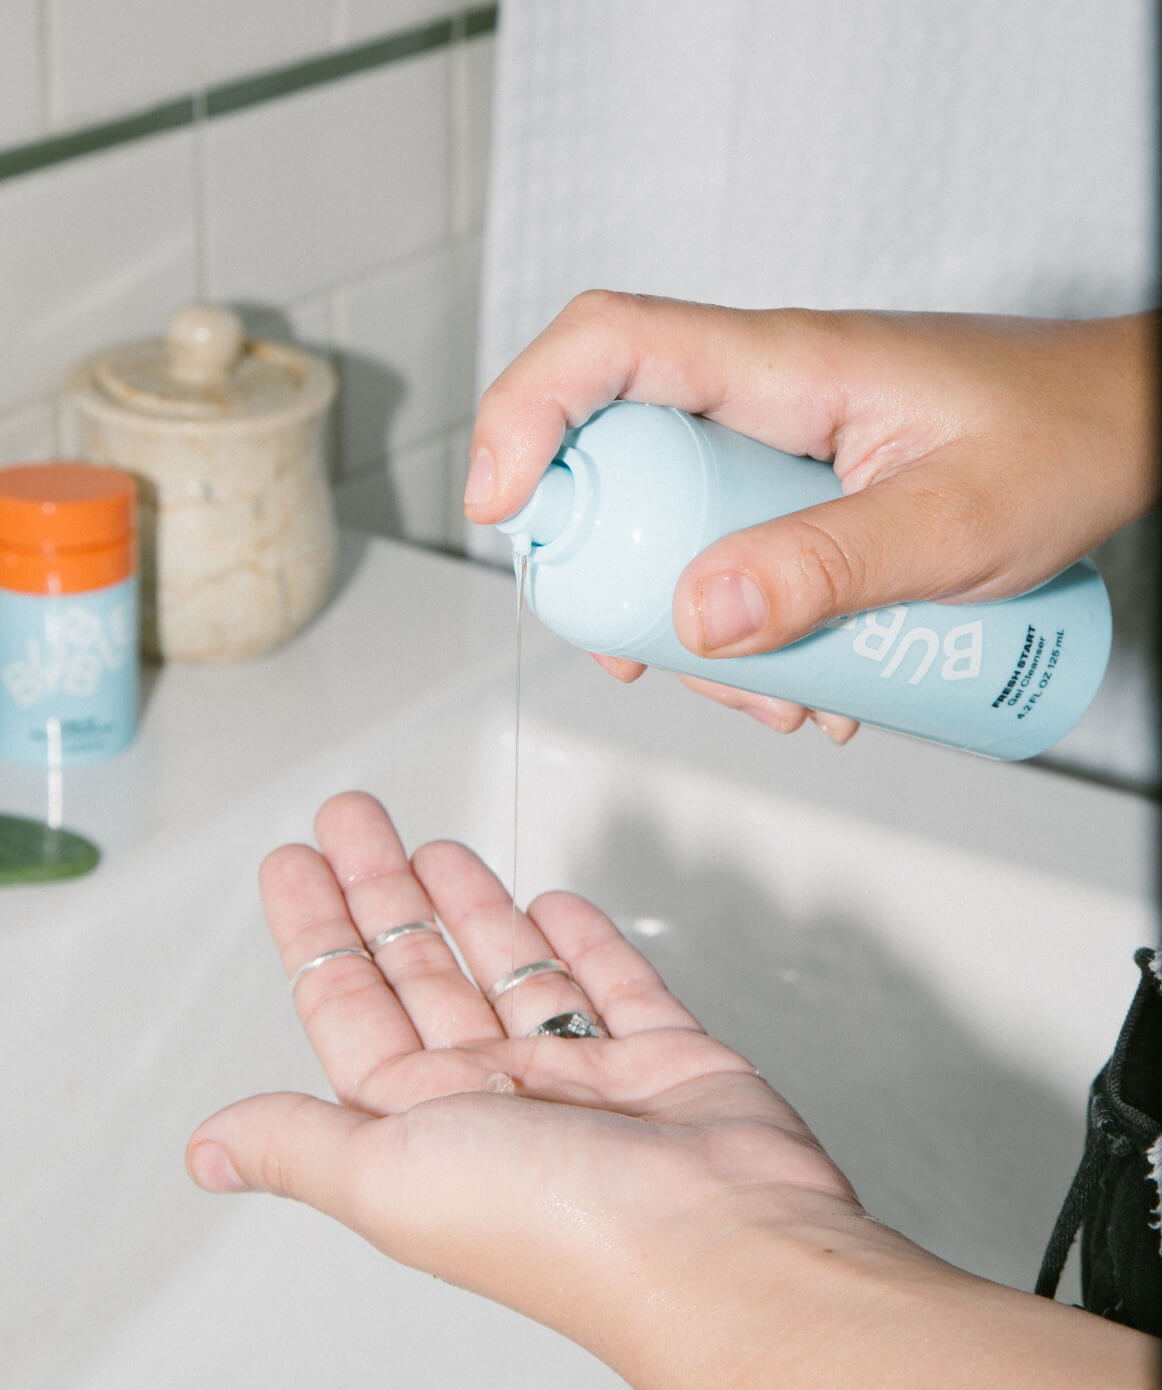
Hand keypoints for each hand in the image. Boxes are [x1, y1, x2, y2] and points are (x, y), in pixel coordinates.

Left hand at [186, 791, 863, 1381]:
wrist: (719, 1242)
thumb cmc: (561, 1227)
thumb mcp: (393, 1173)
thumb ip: (303, 1145)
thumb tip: (210, 1149)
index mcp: (425, 1122)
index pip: (350, 1003)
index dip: (316, 929)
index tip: (294, 863)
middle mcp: (496, 1096)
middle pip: (422, 969)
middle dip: (382, 889)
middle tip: (354, 818)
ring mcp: (581, 1076)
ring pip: (509, 967)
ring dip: (468, 904)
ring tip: (435, 845)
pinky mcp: (662, 1058)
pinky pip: (612, 983)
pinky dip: (582, 941)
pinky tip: (552, 902)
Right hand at [467, 295, 1157, 742]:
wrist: (1131, 429)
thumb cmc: (1065, 438)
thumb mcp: (952, 526)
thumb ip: (828, 569)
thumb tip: (697, 616)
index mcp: (784, 365)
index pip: (606, 345)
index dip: (524, 413)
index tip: (502, 509)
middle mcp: (763, 395)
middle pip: (615, 458)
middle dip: (611, 571)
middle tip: (643, 654)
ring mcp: (776, 447)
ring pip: (671, 530)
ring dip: (693, 628)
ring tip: (778, 696)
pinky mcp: (797, 492)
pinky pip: (730, 557)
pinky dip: (747, 631)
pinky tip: (809, 682)